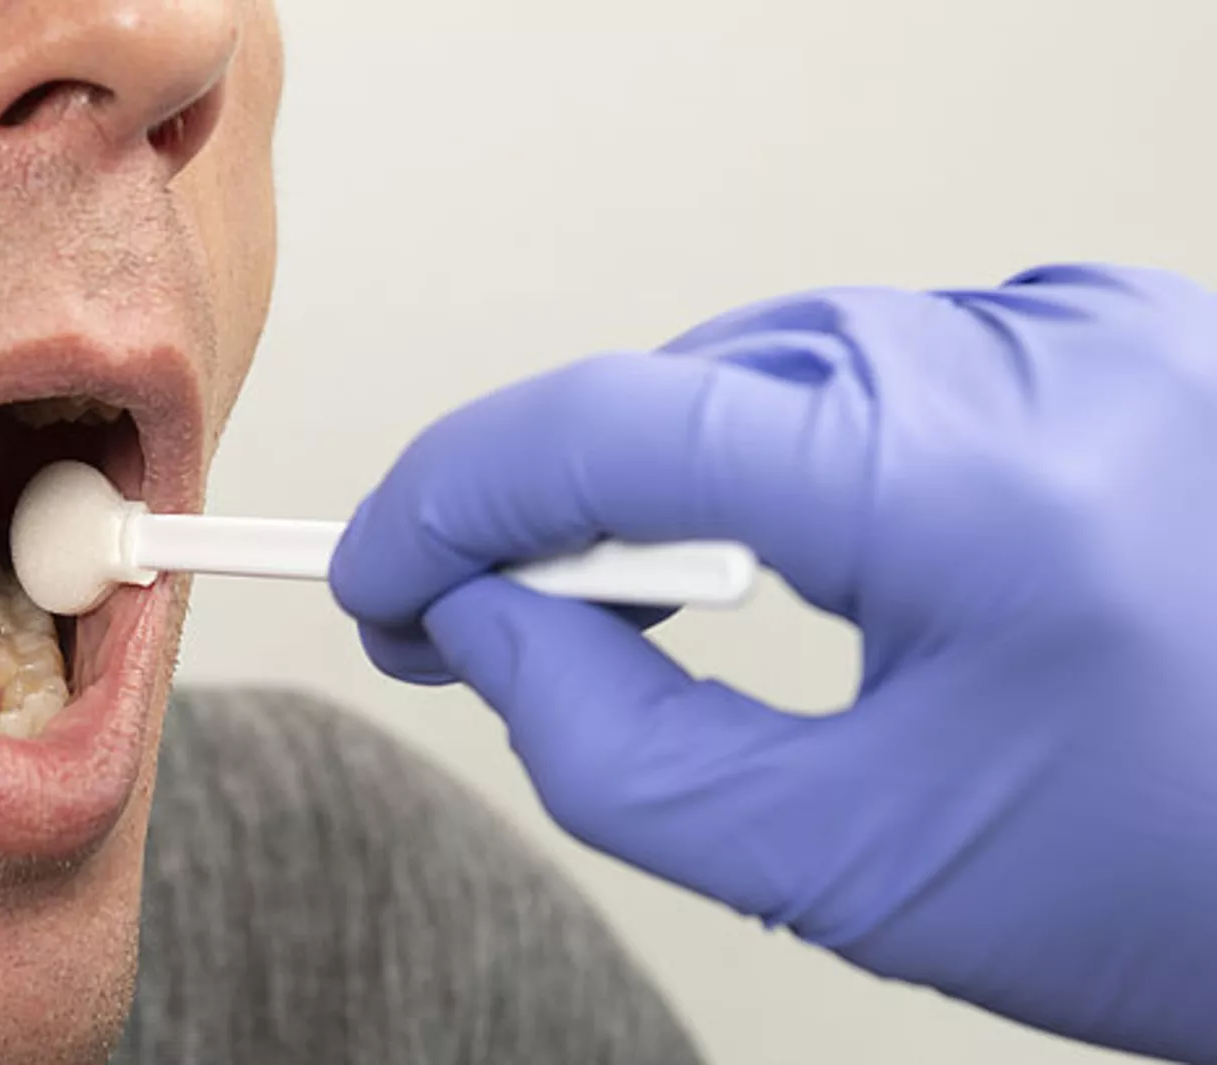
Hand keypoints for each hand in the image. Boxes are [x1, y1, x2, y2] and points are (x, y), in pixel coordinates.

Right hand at [330, 265, 1216, 1061]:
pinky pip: (877, 365)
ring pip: (770, 365)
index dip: (452, 496)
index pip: (618, 427)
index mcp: (974, 484)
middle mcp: (1038, 357)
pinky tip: (770, 535)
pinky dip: (781, 446)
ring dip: (661, 473)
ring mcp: (1087, 329)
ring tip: (619, 592)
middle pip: (683, 383)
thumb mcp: (853, 866)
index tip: (376, 568)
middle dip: (545, 501)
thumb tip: (483, 628)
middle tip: (467, 610)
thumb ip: (617, 749)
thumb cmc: (1172, 893)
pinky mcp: (1112, 339)